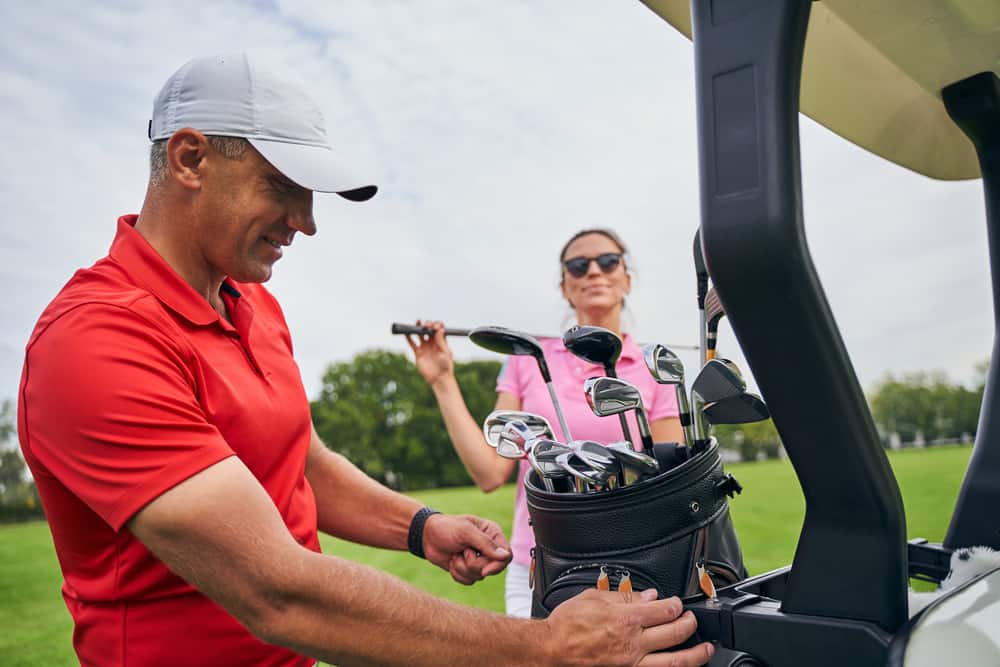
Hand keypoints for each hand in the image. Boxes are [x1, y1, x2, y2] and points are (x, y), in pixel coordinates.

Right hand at [405, 319, 454, 386]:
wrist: (439, 378)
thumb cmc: (446, 366)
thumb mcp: (445, 352)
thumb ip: (441, 341)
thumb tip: (439, 329)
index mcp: (441, 342)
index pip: (439, 330)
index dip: (437, 325)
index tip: (436, 325)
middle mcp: (433, 343)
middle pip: (429, 330)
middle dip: (428, 325)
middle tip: (427, 324)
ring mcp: (425, 348)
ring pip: (420, 335)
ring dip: (419, 328)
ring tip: (418, 321)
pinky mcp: (418, 353)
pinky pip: (412, 344)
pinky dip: (409, 338)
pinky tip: (406, 332)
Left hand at [421, 513, 511, 584]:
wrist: (426, 536)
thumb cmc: (446, 528)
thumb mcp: (465, 532)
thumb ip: (485, 544)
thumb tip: (505, 556)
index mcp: (492, 533)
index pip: (506, 555)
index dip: (497, 565)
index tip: (484, 570)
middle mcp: (488, 548)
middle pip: (493, 569)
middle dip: (474, 565)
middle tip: (462, 552)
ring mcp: (478, 559)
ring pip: (479, 576)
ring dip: (463, 568)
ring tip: (455, 554)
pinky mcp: (468, 569)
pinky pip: (469, 581)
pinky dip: (457, 574)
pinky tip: (451, 562)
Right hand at [543, 588, 713, 665]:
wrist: (552, 650)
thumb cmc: (567, 624)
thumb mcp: (594, 598)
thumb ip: (624, 596)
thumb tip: (648, 595)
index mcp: (626, 618)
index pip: (664, 610)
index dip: (676, 605)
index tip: (677, 603)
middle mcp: (633, 642)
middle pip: (675, 633)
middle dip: (689, 624)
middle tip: (693, 620)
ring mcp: (632, 663)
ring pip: (675, 662)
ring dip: (696, 655)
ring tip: (706, 649)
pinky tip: (680, 665)